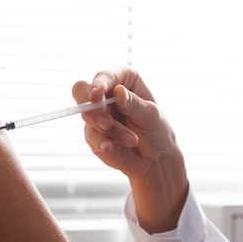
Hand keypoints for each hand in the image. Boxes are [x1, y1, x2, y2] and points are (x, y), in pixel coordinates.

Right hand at [72, 66, 188, 232]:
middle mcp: (107, 98)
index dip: (99, 80)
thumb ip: (136, 105)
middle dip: (92, 107)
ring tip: (130, 141)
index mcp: (125, 83)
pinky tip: (117, 150)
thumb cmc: (161, 136)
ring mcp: (98, 118)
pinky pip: (90, 140)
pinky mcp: (94, 139)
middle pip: (81, 90)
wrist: (159, 167)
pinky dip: (104, 146)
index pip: (106, 74)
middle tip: (102, 115)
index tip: (98, 93)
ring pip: (85, 118)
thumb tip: (118, 93)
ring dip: (107, 131)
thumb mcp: (154, 118)